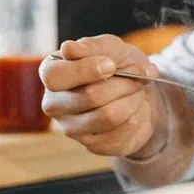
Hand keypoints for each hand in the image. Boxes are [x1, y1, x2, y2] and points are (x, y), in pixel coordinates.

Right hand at [39, 35, 163, 158]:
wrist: (139, 90)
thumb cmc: (117, 64)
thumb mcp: (109, 47)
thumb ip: (91, 47)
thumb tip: (68, 49)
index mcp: (51, 74)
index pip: (55, 76)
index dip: (85, 70)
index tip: (111, 64)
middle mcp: (55, 105)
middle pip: (89, 97)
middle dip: (124, 83)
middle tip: (141, 74)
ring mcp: (72, 129)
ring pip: (110, 115)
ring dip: (134, 99)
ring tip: (139, 90)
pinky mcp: (94, 146)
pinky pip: (123, 132)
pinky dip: (138, 115)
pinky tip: (136, 108)